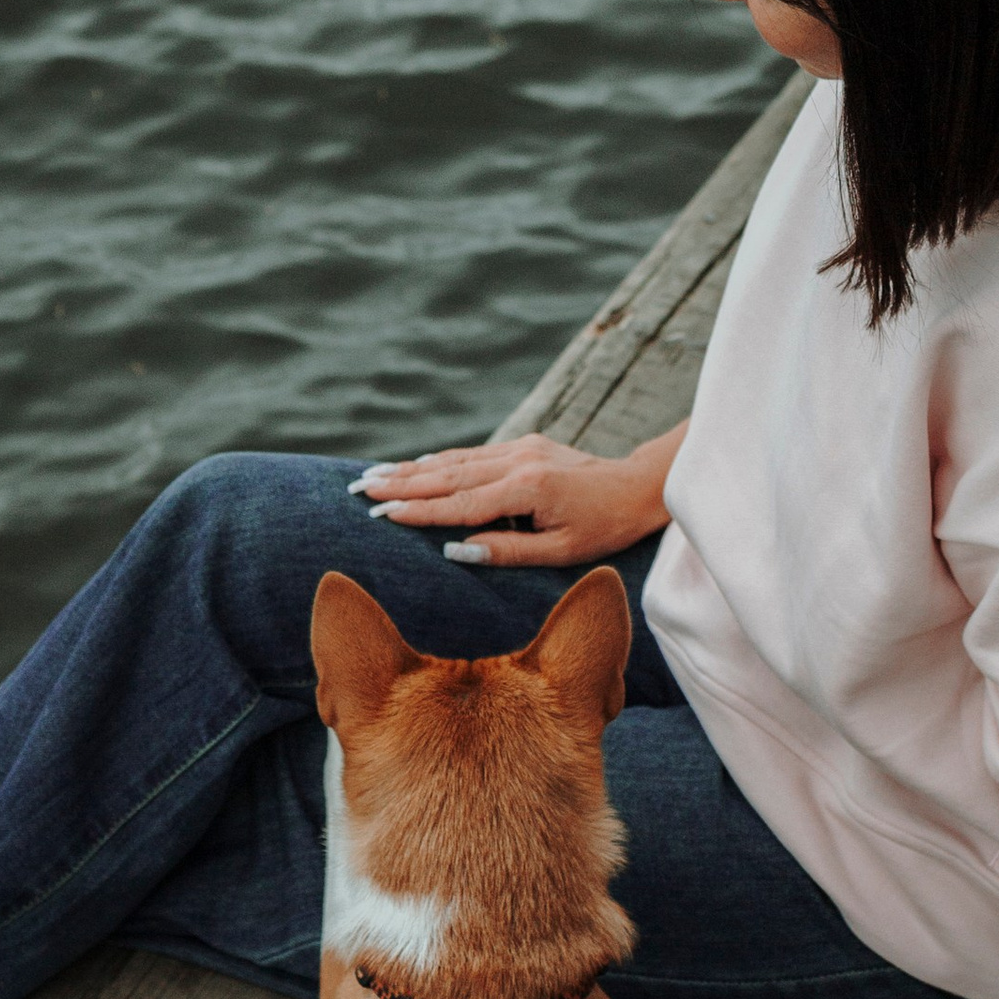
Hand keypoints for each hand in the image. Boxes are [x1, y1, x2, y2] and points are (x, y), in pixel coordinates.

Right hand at [349, 431, 679, 567]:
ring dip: (413, 469)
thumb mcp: (561, 552)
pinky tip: (415, 465)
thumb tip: (455, 551)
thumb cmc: (604, 528)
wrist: (637, 487)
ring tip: (374, 475)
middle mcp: (519, 461)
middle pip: (449, 475)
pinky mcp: (525, 445)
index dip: (420, 511)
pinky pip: (472, 454)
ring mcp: (521, 448)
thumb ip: (507, 551)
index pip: (461, 504)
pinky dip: (440, 460)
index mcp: (528, 490)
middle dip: (401, 483)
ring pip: (456, 460)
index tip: (381, 513)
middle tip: (360, 489)